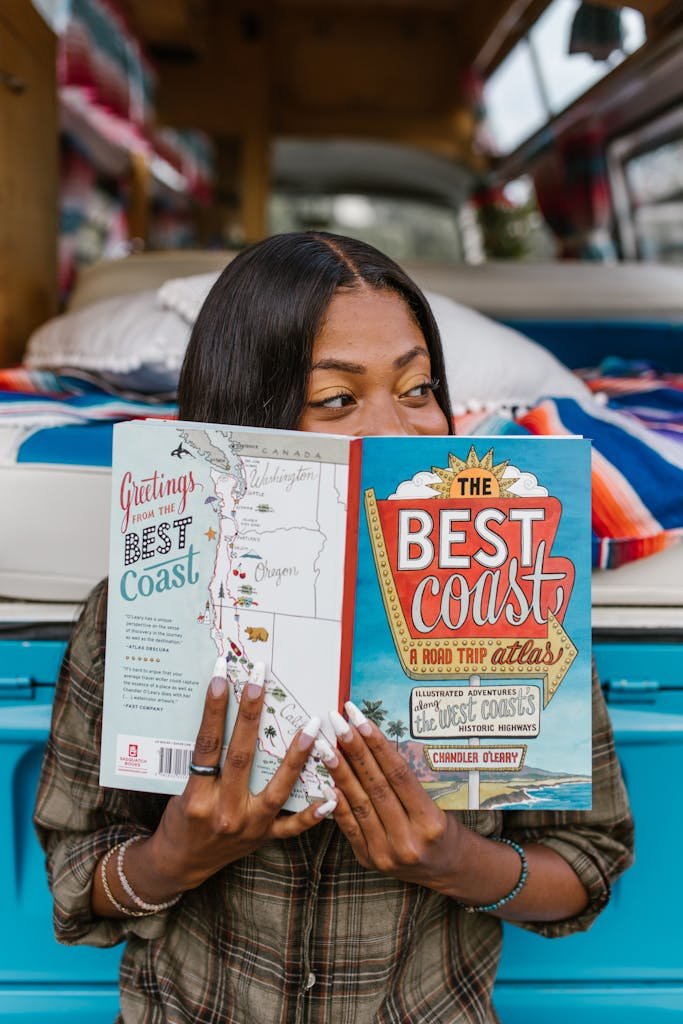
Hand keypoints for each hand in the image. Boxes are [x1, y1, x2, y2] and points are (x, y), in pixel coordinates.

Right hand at [138, 660, 333, 897]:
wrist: (180, 864)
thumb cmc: (179, 820)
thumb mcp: (181, 789)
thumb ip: (204, 761)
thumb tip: (223, 714)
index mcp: (197, 796)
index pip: (207, 744)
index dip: (214, 709)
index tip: (221, 675)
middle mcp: (224, 811)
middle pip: (241, 755)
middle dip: (251, 713)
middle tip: (260, 679)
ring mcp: (248, 827)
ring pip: (277, 787)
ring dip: (297, 755)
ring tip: (312, 725)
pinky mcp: (264, 838)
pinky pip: (292, 826)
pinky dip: (312, 813)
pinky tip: (331, 795)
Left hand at [318, 702, 463, 890]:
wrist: (446, 869)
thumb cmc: (442, 828)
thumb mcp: (437, 804)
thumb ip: (407, 783)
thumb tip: (373, 744)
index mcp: (430, 822)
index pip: (399, 775)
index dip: (378, 745)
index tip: (359, 719)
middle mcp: (408, 840)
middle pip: (376, 786)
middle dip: (354, 751)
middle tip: (337, 723)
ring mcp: (386, 854)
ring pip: (360, 804)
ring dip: (340, 772)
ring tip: (325, 747)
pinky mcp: (369, 861)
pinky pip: (350, 828)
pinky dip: (338, 804)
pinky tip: (326, 783)